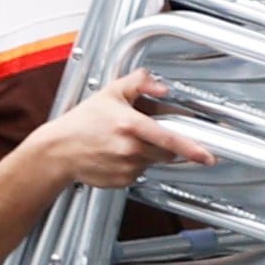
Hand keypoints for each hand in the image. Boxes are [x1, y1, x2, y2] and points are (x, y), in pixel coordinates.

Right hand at [27, 69, 207, 191]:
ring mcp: (127, 168)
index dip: (191, 148)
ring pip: (152, 161)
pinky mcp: (122, 181)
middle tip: (142, 132)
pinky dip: (133, 164)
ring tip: (121, 142)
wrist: (58, 152)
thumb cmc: (81, 123)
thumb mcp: (110, 93)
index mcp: (130, 126)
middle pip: (166, 151)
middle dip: (164, 142)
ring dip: (146, 152)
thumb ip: (139, 83)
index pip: (169, 139)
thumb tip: (161, 87)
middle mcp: (130, 149)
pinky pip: (139, 173)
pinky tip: (115, 155)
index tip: (207, 156)